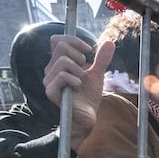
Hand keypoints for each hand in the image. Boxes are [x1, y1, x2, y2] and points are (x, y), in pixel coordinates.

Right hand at [43, 35, 115, 150]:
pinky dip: (75, 80)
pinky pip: (62, 76)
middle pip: (61, 46)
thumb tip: (110, 42)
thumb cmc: (88, 96)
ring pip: (63, 61)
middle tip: (85, 71)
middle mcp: (50, 70)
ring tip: (81, 82)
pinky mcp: (50, 92)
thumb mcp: (97, 74)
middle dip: (79, 56)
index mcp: (58, 63)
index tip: (89, 49)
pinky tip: (78, 88)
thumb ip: (101, 59)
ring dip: (79, 70)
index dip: (74, 40)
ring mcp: (49, 81)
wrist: (87, 117)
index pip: (58, 40)